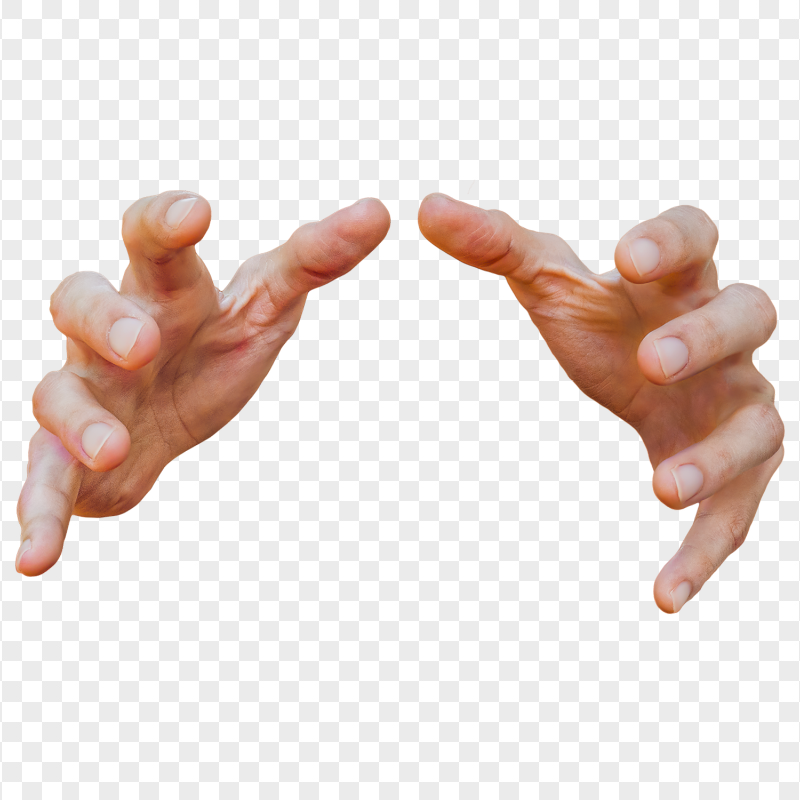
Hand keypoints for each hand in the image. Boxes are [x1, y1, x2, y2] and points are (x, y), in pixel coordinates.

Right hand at [16, 192, 389, 576]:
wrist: (165, 421)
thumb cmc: (213, 349)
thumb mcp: (268, 305)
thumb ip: (315, 259)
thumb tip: (380, 211)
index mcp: (165, 292)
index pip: (151, 241)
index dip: (166, 221)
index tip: (197, 213)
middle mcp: (111, 334)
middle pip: (80, 301)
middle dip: (105, 319)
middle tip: (143, 343)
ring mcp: (85, 395)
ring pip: (57, 392)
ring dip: (78, 420)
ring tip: (113, 447)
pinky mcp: (67, 459)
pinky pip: (42, 479)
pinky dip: (38, 516)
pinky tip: (36, 558)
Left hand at [419, 195, 782, 612]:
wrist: (642, 369)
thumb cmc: (601, 317)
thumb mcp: (547, 282)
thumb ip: (492, 244)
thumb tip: (424, 207)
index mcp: (675, 279)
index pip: (696, 237)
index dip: (672, 238)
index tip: (627, 254)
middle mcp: (722, 335)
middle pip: (748, 317)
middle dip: (705, 340)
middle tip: (649, 363)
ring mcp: (737, 401)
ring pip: (759, 422)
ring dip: (718, 455)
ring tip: (662, 488)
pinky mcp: (734, 467)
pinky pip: (738, 510)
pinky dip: (705, 551)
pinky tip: (665, 596)